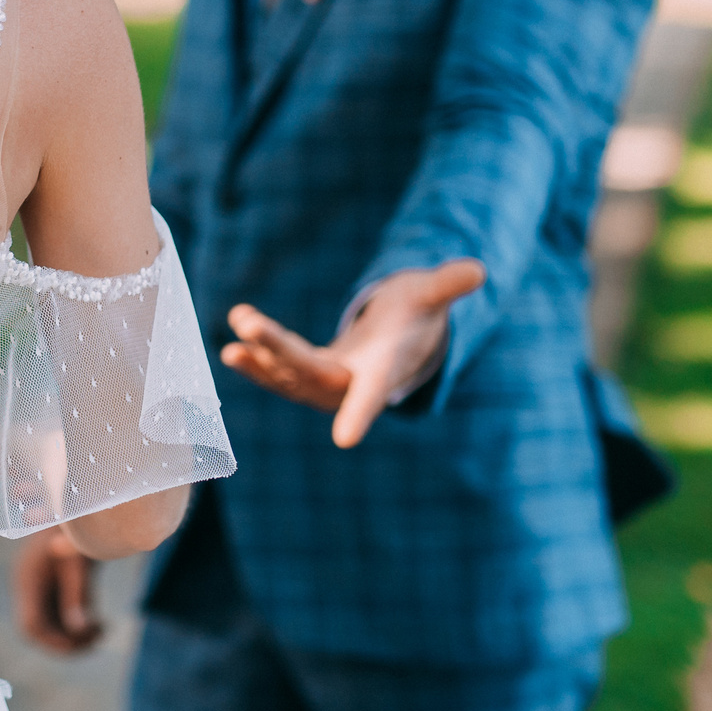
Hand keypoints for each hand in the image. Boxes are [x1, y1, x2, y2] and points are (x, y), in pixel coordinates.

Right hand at [13, 529, 103, 654]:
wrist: (84, 505)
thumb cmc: (81, 529)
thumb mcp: (79, 560)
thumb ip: (77, 594)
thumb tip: (78, 629)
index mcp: (28, 579)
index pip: (31, 625)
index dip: (54, 641)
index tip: (84, 643)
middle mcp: (31, 588)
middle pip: (40, 631)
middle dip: (68, 642)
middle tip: (98, 637)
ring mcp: (42, 590)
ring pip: (53, 629)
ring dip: (77, 637)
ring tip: (104, 629)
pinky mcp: (56, 591)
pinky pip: (64, 620)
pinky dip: (81, 628)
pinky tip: (103, 624)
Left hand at [222, 259, 484, 447]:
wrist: (397, 338)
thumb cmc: (415, 313)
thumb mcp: (429, 295)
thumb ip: (447, 286)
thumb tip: (479, 271)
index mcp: (385, 370)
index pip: (373, 394)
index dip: (360, 413)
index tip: (345, 439)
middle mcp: (352, 384)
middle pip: (313, 374)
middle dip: (280, 351)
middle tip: (249, 324)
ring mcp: (325, 384)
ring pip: (288, 377)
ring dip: (259, 358)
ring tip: (232, 340)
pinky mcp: (306, 376)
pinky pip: (277, 375)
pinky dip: (255, 364)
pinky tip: (232, 349)